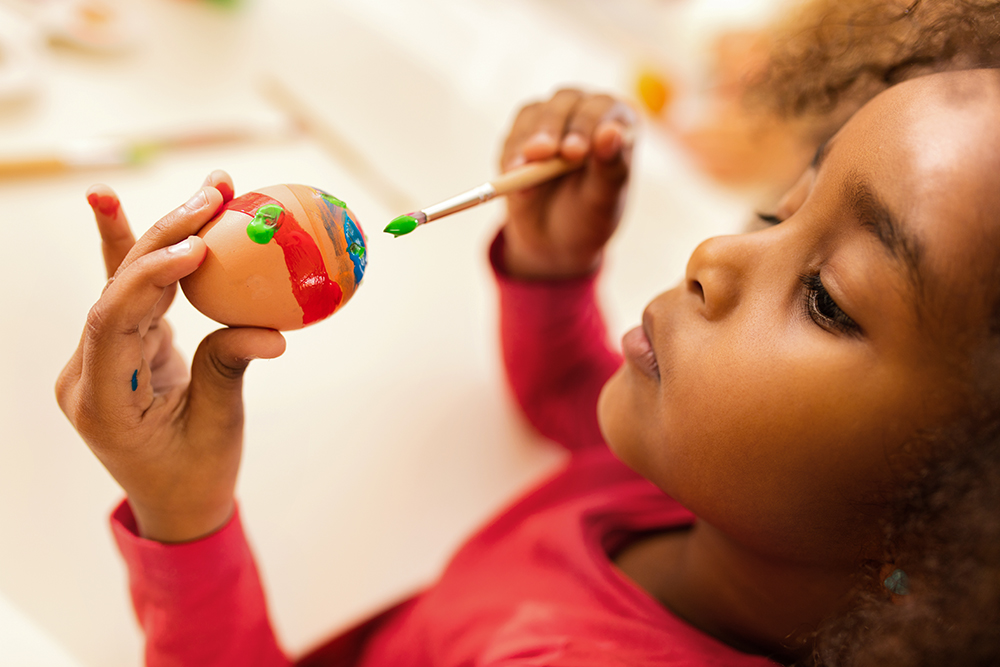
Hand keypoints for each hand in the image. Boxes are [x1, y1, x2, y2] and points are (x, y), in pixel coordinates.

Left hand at [56, 171, 285, 542]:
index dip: (149, 276)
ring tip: (208, 189)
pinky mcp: (123, 346)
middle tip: (211, 194)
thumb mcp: (218, 429)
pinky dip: (142, 254)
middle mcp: (89, 370)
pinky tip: (114, 205)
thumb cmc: (196, 475)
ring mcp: (102, 356)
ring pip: (128, 283)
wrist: (175, 504)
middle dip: (164, 236)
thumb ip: (229, 371)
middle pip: (119, 289)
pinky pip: (133, 294)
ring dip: (167, 234)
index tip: (199, 245)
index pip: (113, 322)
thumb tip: (273, 332)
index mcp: (101, 399)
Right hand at [500, 89, 636, 278]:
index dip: (588, 124)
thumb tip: (612, 132)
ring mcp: (551, 121)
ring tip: (520, 170)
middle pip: (565, 102)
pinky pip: (512, 136)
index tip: (575, 153)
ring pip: (535, 114)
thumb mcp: (604, 200)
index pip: (603, 108)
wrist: (554, 242)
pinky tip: (513, 175)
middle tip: (544, 154)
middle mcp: (583, 113)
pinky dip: (511, 155)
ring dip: (526, 140)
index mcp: (617, 122)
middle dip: (552, 128)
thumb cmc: (588, 217)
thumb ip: (611, 167)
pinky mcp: (521, 136)